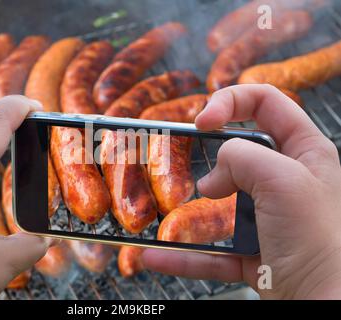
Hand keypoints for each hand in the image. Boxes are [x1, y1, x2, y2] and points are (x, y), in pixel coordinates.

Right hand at [142, 84, 340, 298]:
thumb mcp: (282, 179)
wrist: (325, 303)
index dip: (231, 101)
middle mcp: (284, 179)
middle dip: (207, 156)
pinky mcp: (250, 249)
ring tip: (164, 210)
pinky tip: (158, 255)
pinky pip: (211, 248)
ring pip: (218, 203)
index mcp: (303, 150)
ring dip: (188, 210)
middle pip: (236, 151)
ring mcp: (265, 215)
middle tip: (185, 163)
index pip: (265, 102)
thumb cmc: (319, 239)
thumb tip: (213, 176)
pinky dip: (184, 254)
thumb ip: (241, 156)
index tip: (202, 121)